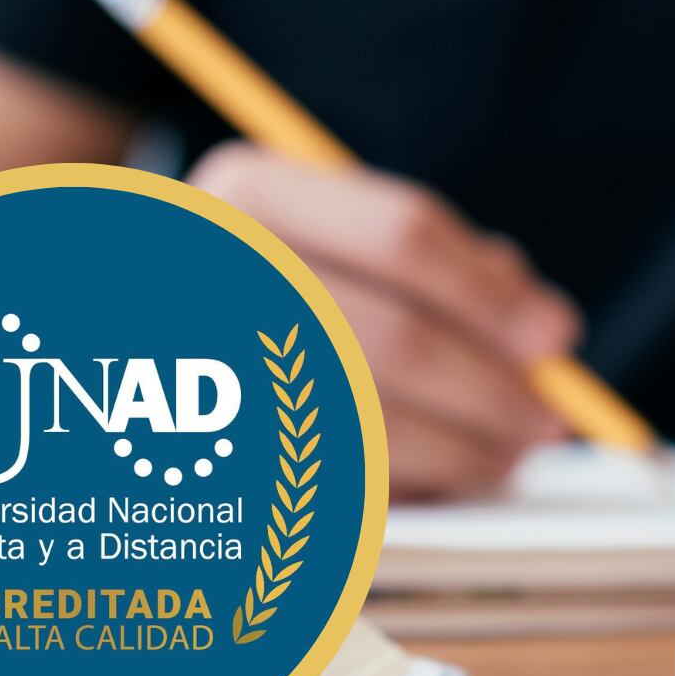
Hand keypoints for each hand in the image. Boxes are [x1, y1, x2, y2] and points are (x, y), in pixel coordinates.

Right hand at [187, 141, 578, 497]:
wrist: (115, 332)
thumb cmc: (258, 279)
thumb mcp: (323, 231)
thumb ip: (431, 261)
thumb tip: (540, 327)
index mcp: (248, 192)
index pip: (402, 236)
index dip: (494, 292)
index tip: (559, 334)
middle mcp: (214, 269)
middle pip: (398, 338)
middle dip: (492, 386)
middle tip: (551, 415)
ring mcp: (199, 363)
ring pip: (371, 422)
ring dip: (463, 449)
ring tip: (511, 452)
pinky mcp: (206, 450)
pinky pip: (332, 478)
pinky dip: (407, 483)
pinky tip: (449, 477)